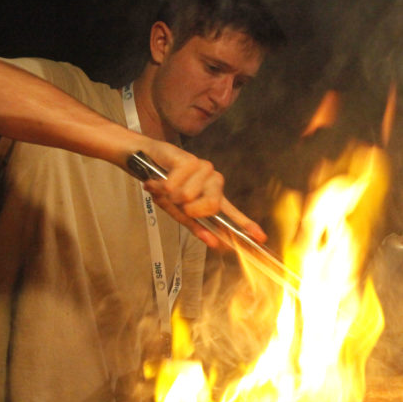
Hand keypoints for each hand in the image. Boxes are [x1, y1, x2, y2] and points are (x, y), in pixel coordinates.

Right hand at [138, 142, 265, 247]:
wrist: (142, 159)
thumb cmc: (163, 185)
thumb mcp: (177, 211)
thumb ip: (195, 226)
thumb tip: (212, 242)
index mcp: (212, 197)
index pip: (232, 213)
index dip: (247, 225)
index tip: (260, 237)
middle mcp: (214, 182)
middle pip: (211, 206)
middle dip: (188, 209)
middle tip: (176, 201)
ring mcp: (204, 169)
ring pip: (188, 197)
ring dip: (170, 196)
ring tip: (165, 186)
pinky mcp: (190, 160)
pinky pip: (175, 186)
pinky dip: (162, 186)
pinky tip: (160, 178)